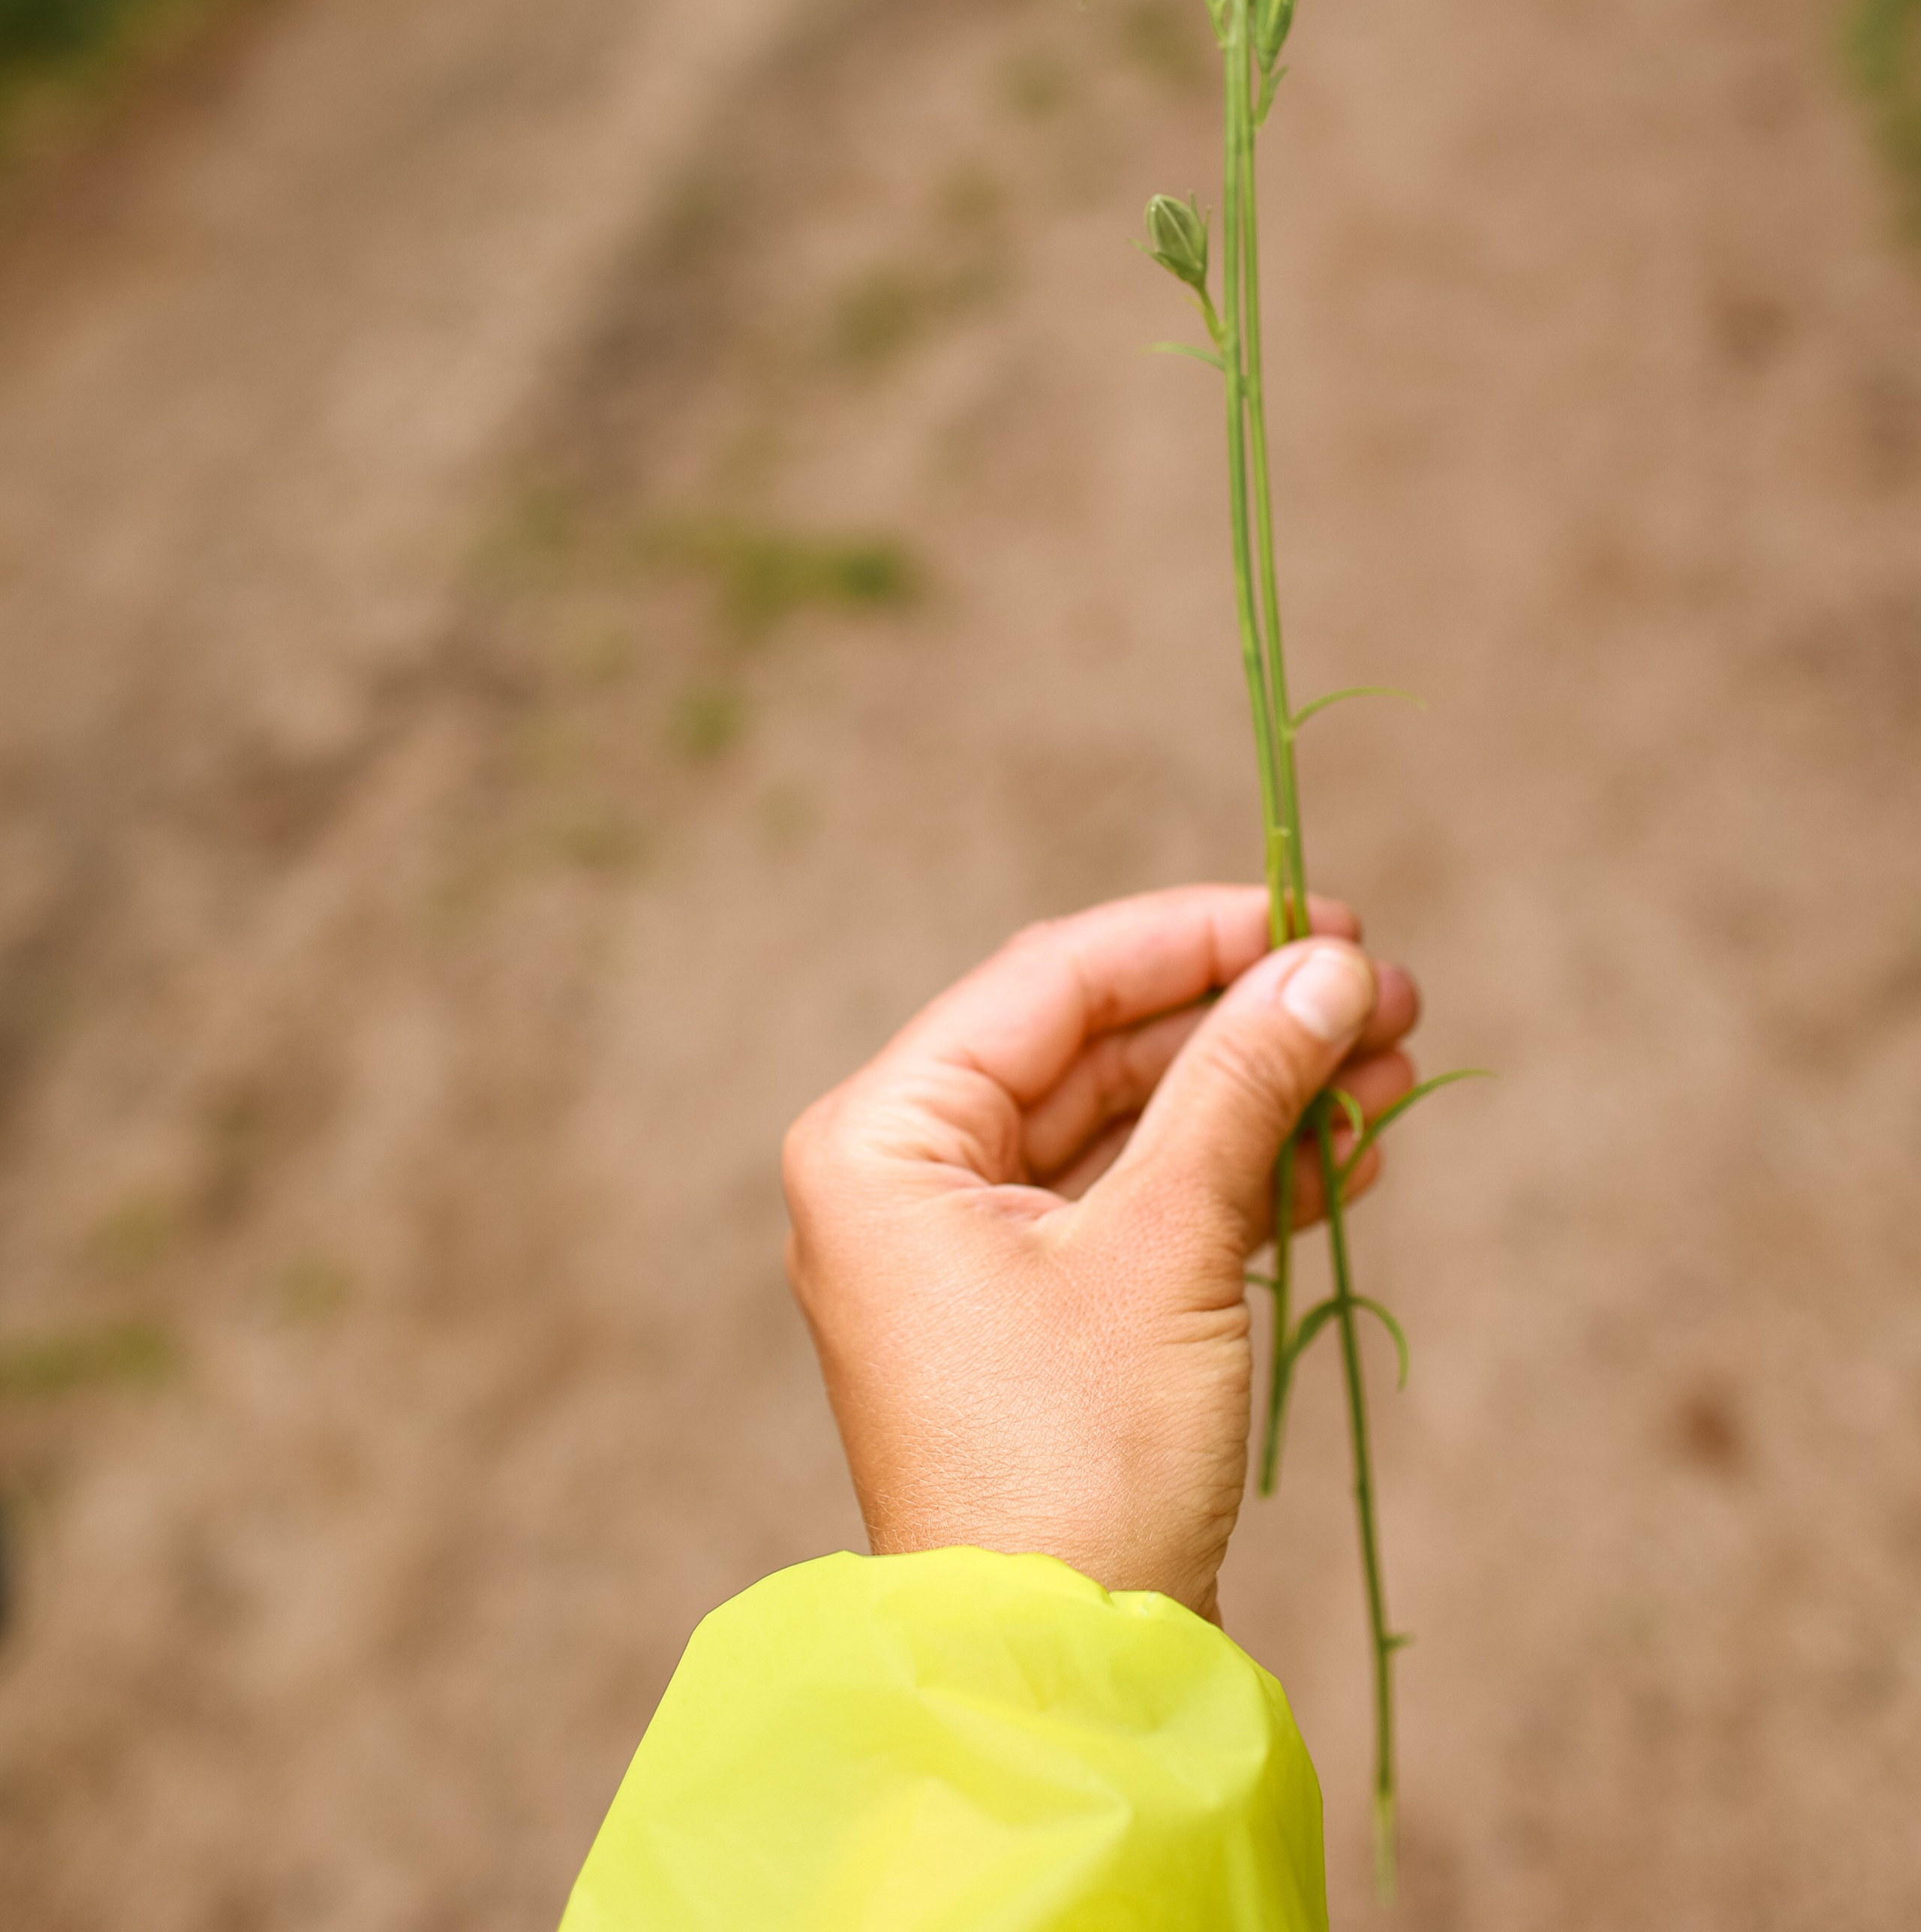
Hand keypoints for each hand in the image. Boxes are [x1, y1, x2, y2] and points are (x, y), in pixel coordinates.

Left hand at [782, 884, 1419, 1623]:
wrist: (1057, 1681)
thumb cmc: (1076, 1457)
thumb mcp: (1168, 1247)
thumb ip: (1242, 1087)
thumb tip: (1330, 969)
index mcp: (882, 1137)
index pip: (1051, 979)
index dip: (1195, 936)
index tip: (1327, 919)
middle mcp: (906, 1178)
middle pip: (1096, 1046)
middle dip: (1246, 1021)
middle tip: (1387, 997)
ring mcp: (967, 1250)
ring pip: (1131, 1124)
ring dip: (1260, 1096)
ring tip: (1392, 1070)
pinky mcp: (1033, 1315)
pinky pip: (1138, 1204)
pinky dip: (1238, 1177)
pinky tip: (1347, 1157)